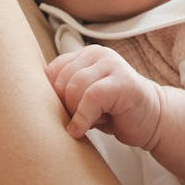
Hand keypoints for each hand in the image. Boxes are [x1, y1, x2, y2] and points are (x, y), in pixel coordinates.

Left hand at [45, 45, 162, 148]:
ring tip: (87, 122)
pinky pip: (91, 97)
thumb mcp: (85, 98)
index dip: (51, 97)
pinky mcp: (122, 82)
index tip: (62, 114)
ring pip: (74, 88)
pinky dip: (82, 118)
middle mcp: (97, 54)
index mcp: (85, 54)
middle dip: (64, 106)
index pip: (52, 71)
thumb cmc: (114, 111)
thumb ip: (66, 92)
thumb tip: (32, 103)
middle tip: (77, 121)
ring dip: (74, 112)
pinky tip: (81, 130)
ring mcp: (111, 65)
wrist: (152, 119)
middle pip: (61, 81)